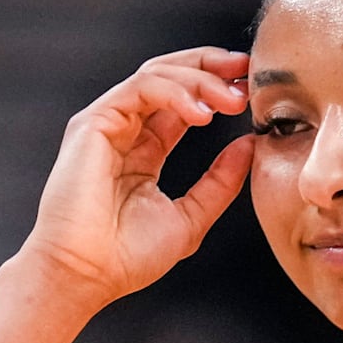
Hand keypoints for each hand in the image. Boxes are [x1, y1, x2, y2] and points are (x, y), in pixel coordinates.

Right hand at [21, 47, 253, 306]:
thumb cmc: (129, 256)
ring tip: (233, 101)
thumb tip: (249, 144)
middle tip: (248, 72)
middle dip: (212, 67)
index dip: (218, 87)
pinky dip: (176, 93)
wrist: (88, 276)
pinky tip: (202, 114)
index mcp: (146, 149)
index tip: (253, 88)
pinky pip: (141, 88)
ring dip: (201, 80)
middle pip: (170, 75)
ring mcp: (107, 123)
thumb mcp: (192, 215)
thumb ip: (221, 180)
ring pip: (157, 74)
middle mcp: (125, 129)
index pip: (183, 100)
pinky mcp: (93, 123)